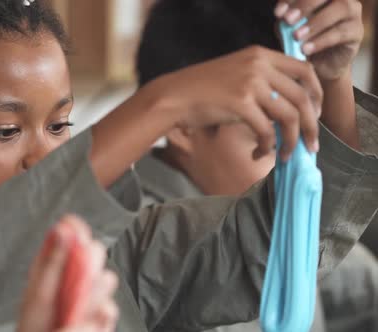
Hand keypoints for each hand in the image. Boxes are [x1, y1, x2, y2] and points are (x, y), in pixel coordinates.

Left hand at [16, 215, 118, 331]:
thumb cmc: (34, 326)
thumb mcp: (40, 291)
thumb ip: (53, 261)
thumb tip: (62, 229)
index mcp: (54, 266)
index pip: (69, 236)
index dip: (75, 228)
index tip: (76, 229)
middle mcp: (75, 277)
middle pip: (95, 252)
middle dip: (90, 263)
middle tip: (76, 279)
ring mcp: (90, 295)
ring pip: (107, 279)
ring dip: (93, 294)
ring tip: (75, 309)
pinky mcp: (100, 315)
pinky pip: (110, 308)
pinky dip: (99, 316)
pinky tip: (84, 321)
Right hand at [144, 46, 322, 160]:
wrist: (172, 96)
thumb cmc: (201, 90)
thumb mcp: (235, 73)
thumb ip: (261, 81)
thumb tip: (287, 108)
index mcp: (260, 55)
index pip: (304, 69)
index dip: (316, 93)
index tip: (315, 114)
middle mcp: (259, 65)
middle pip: (302, 97)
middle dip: (311, 125)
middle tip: (311, 145)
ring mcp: (251, 83)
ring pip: (289, 116)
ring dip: (292, 141)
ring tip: (287, 156)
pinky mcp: (241, 103)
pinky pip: (267, 130)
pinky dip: (267, 147)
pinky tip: (259, 154)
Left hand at [275, 0, 363, 80]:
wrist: (320, 66)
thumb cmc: (303, 42)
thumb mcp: (290, 30)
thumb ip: (286, 22)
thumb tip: (281, 17)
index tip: (278, 13)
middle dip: (305, 5)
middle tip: (288, 20)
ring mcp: (352, 13)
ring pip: (339, 9)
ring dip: (315, 23)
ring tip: (297, 37)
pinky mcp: (357, 31)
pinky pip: (341, 32)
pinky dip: (321, 40)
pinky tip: (306, 49)